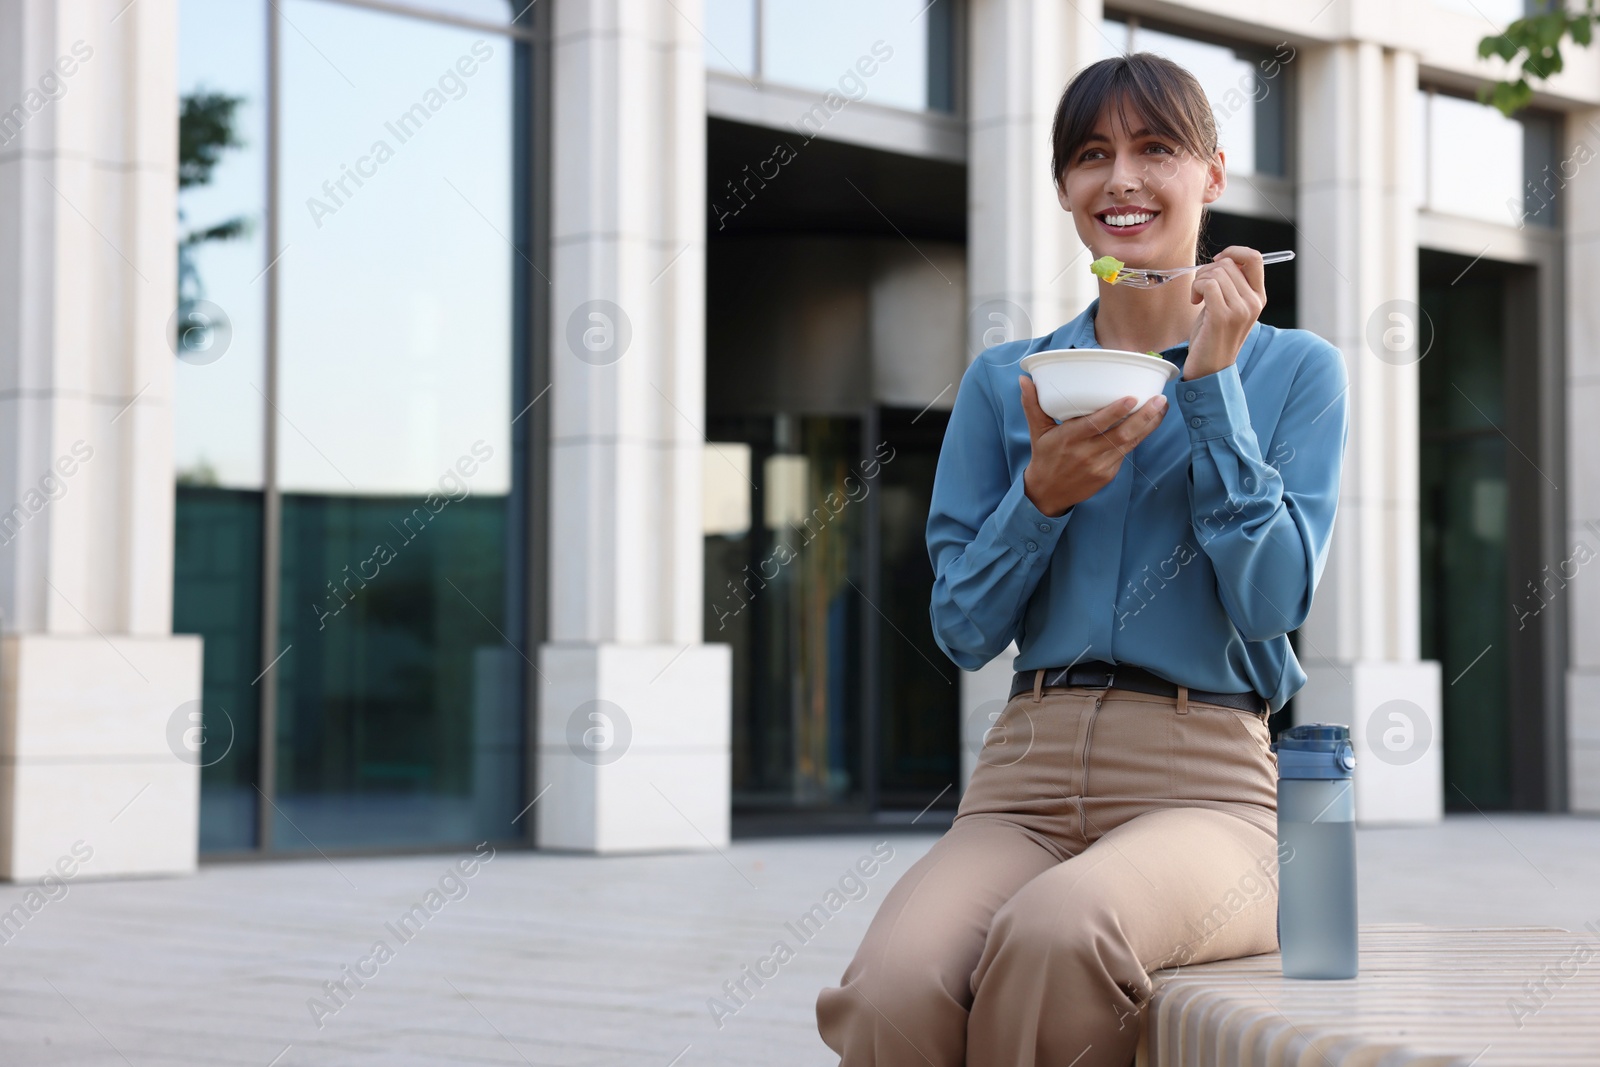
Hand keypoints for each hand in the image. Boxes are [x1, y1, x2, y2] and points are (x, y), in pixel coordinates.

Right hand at [1019, 376, 1167, 516]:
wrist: (1047, 493)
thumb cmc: (1044, 456)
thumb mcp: (1038, 431)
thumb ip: (1033, 405)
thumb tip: (1024, 380)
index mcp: (1068, 439)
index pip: (1094, 425)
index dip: (1114, 412)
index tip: (1131, 398)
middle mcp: (1085, 453)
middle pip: (1120, 434)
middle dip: (1143, 417)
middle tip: (1160, 399)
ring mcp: (1099, 466)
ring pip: (1129, 444)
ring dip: (1148, 426)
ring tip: (1162, 408)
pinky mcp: (1108, 475)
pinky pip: (1126, 454)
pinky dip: (1139, 437)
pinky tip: (1150, 423)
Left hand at [1185, 246, 1266, 379]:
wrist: (1210, 368)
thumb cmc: (1214, 335)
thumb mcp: (1228, 306)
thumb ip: (1231, 284)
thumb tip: (1223, 259)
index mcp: (1258, 297)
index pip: (1254, 258)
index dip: (1233, 252)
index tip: (1216, 261)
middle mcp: (1253, 302)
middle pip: (1228, 263)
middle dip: (1208, 270)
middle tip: (1200, 289)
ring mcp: (1240, 310)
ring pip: (1216, 272)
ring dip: (1199, 280)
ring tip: (1198, 298)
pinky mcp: (1223, 316)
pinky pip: (1207, 284)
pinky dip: (1196, 288)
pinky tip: (1195, 302)